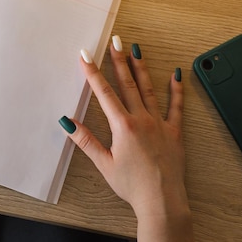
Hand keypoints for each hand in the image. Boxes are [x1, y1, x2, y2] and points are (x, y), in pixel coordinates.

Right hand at [61, 36, 185, 218]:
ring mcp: (159, 123)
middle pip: (127, 84)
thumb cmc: (131, 185)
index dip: (93, 72)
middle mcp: (141, 119)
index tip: (85, 56)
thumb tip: (66, 122)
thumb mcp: (104, 163)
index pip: (104, 93)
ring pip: (148, 89)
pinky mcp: (174, 131)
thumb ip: (85, 140)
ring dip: (140, 68)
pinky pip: (175, 106)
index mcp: (122, 126)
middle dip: (118, 61)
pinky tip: (174, 74)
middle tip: (114, 41)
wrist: (161, 200)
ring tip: (135, 49)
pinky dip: (175, 89)